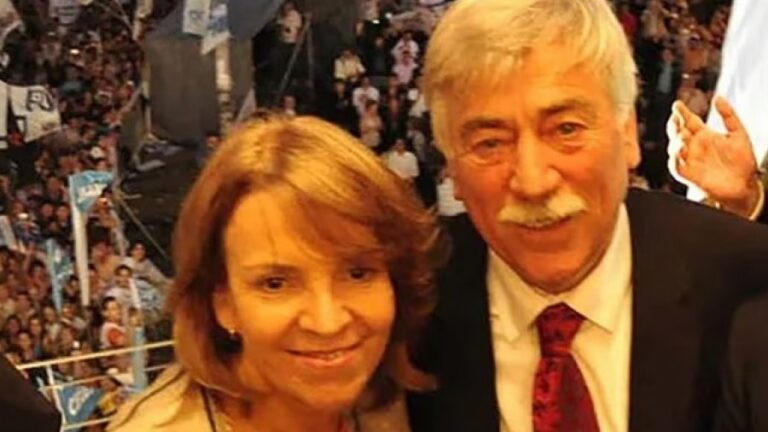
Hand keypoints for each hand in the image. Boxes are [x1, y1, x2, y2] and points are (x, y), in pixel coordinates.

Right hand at [667, 96, 759, 217]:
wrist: (746, 184)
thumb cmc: (743, 161)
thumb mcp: (739, 133)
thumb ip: (728, 115)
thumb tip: (717, 97)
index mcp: (704, 136)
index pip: (688, 121)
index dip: (681, 112)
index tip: (677, 104)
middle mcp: (694, 147)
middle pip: (677, 132)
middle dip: (674, 125)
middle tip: (676, 118)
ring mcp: (690, 160)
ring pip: (674, 148)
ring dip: (675, 141)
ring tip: (682, 135)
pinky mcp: (689, 174)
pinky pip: (676, 166)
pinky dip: (674, 159)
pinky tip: (679, 152)